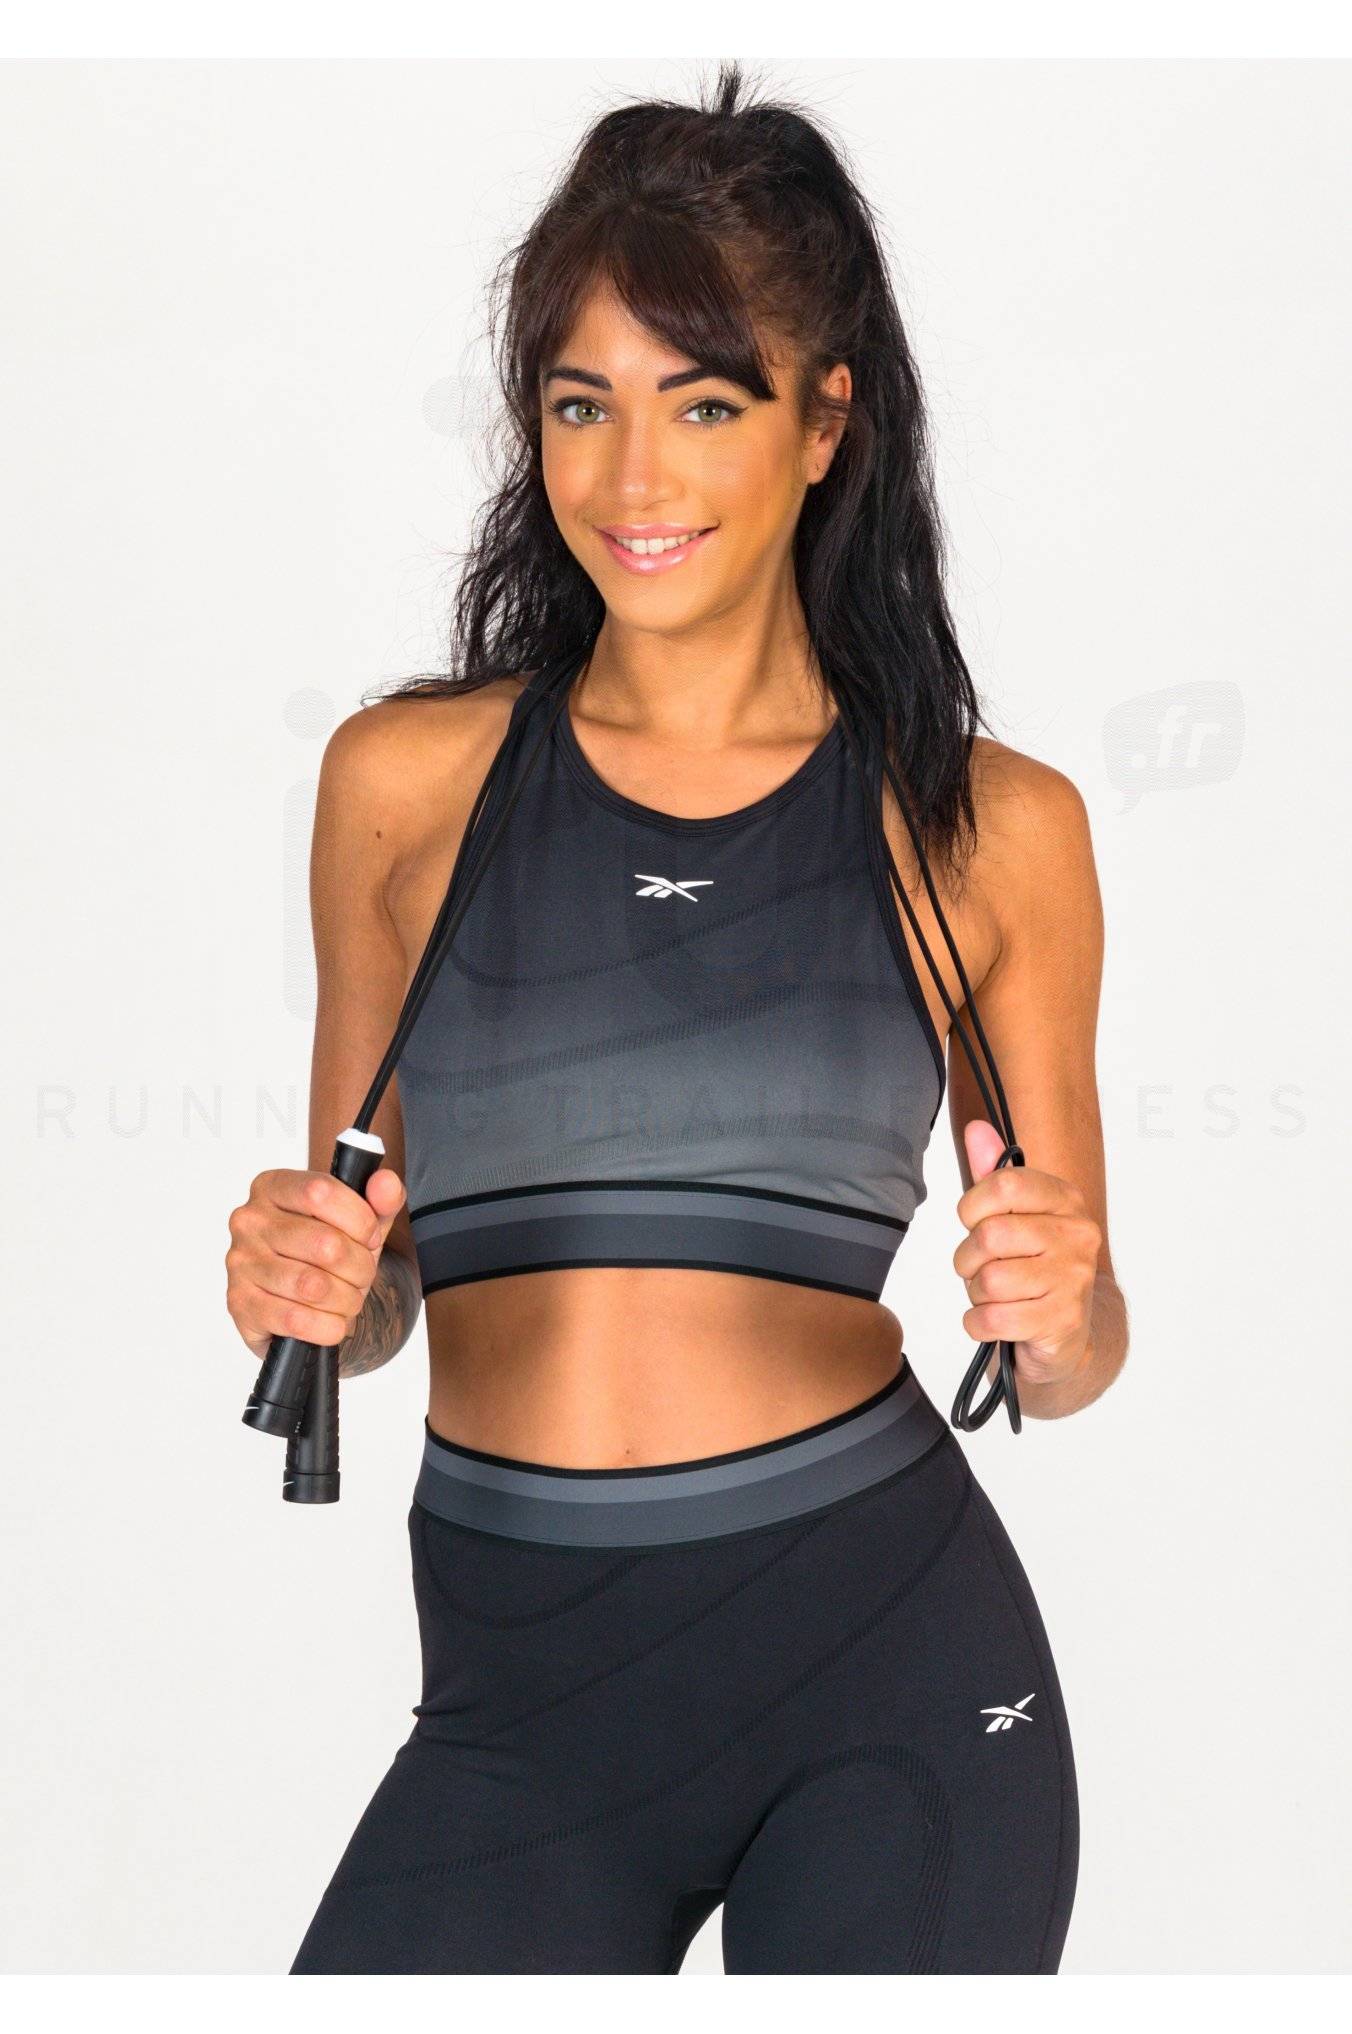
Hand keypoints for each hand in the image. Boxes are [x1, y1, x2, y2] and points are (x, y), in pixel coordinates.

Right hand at [225, 1165, 406, 1360]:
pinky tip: (331, 1321)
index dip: (359, 1219)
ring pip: (314, 1286)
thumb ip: (380, 1200)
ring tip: (347, 1299)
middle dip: (360, 1268)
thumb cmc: (326, 1254)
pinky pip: (296, 1319)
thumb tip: (386, 1182)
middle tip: (362, 1275)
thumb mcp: (359, 1224)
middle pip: (325, 1244)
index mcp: (272, 1187)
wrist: (299, 1304)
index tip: (371, 1237)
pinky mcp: (240, 1304)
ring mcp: (240, 1262)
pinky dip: (327, 1326)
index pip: (320, 1192)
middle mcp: (248, 1220)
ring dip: (346, 1300)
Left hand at [953, 1120, 1100, 1392]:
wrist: (1068, 1334)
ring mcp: (1073, 1280)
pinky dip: (978, 1323)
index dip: (972, 1207)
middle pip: (990, 1235)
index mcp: (1065, 1201)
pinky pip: (992, 1319)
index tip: (974, 1222)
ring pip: (989, 1280)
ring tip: (993, 1294)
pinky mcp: (1062, 1321)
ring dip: (975, 1293)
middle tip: (979, 1267)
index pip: (1004, 1183)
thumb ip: (992, 1174)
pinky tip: (994, 1319)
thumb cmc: (1031, 1267)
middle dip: (968, 1257)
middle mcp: (1077, 1235)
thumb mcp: (1012, 1217)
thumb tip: (976, 1128)